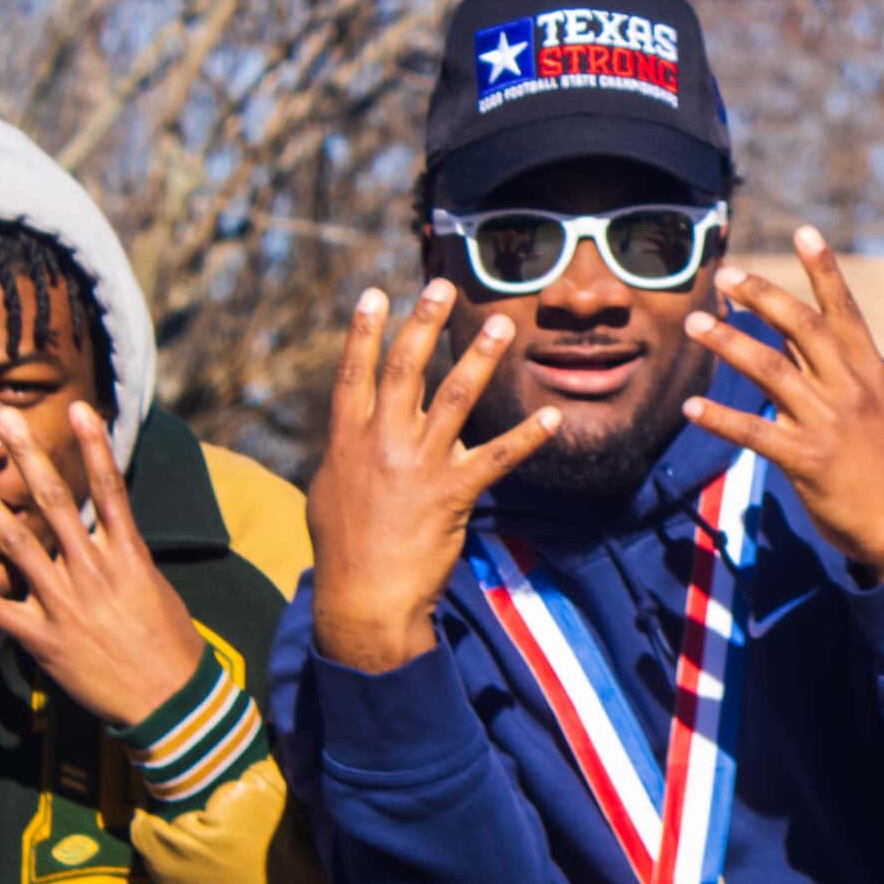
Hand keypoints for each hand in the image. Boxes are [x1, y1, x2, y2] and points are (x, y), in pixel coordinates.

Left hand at [0, 403, 205, 728]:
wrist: (169, 700)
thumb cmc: (171, 645)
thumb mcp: (155, 590)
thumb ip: (124, 557)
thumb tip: (107, 530)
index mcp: (128, 556)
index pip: (110, 489)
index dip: (94, 446)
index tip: (78, 408)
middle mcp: (93, 572)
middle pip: (55, 503)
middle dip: (28, 457)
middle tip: (2, 420)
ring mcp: (64, 603)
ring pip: (17, 545)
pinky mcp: (42, 638)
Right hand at [307, 281, 560, 673]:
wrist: (364, 596)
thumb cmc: (342, 549)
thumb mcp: (330, 493)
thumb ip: (346, 455)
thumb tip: (355, 436)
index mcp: (347, 439)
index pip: (354, 373)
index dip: (364, 331)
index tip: (376, 294)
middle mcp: (383, 442)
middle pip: (406, 369)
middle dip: (425, 323)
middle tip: (443, 287)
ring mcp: (420, 465)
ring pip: (455, 397)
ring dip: (480, 357)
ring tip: (503, 324)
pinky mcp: (455, 493)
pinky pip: (497, 457)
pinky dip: (527, 437)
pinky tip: (553, 419)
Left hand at [683, 227, 883, 583]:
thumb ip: (857, 377)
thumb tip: (826, 349)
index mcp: (871, 373)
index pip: (844, 310)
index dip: (824, 269)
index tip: (804, 231)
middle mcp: (849, 390)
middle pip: (801, 328)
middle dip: (762, 296)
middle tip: (727, 275)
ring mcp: (828, 424)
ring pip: (771, 370)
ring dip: (729, 343)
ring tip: (695, 323)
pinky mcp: (806, 460)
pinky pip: (755, 433)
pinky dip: (721, 420)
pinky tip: (692, 408)